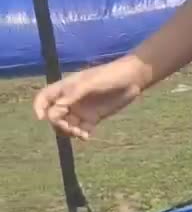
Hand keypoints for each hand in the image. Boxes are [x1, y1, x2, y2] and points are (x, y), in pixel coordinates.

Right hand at [32, 56, 148, 138]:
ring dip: (69, 132)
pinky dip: (81, 135)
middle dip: (58, 124)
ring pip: (67, 125)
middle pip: (54, 116)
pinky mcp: (94, 118)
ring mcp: (81, 110)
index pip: (44, 99)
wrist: (132, 78)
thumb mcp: (89, 83)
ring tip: (81, 133)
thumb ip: (72, 96)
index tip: (43, 118)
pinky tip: (87, 136)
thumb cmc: (109, 75)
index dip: (39, 108)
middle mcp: (70, 100)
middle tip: (70, 128)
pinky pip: (82, 130)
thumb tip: (55, 110)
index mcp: (65, 89)